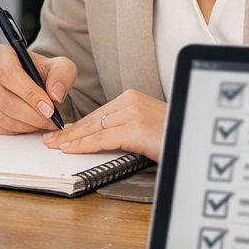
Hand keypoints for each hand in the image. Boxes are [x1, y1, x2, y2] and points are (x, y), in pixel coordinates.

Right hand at [0, 43, 75, 133]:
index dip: (31, 95)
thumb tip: (56, 94)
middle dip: (34, 116)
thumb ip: (62, 75)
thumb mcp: (59, 67)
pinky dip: (18, 132)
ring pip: (4, 119)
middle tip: (52, 121)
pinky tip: (28, 124)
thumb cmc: (41, 74)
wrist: (28, 84)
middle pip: (7, 101)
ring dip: (28, 126)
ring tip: (43, 123)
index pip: (9, 75)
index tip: (49, 109)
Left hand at [41, 90, 165, 160]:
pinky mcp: (135, 129)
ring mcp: (134, 114)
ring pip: (94, 128)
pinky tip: (70, 149)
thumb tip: (102, 140)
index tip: (62, 133)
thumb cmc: (174, 138)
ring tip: (55, 146)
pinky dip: (83, 145)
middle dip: (70, 131)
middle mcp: (132, 101)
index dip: (78, 125)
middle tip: (51, 139)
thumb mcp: (146, 129)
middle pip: (93, 119)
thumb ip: (125, 130)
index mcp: (133, 98)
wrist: (197, 140)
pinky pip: (102, 138)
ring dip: (71, 139)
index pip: (98, 113)